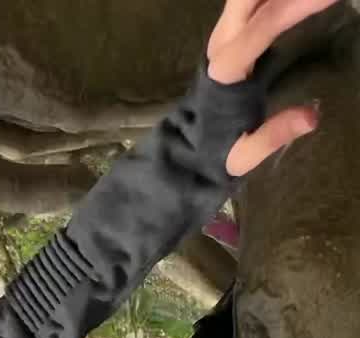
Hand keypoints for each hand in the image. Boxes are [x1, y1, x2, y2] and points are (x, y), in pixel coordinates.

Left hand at [207, 0, 340, 176]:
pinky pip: (253, 4)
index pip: (261, 29)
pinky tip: (297, 3)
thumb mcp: (243, 155)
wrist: (191, 144)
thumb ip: (274, 135)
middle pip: (248, 0)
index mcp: (224, 74)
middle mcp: (220, 46)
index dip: (294, 8)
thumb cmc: (220, 150)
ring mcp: (223, 36)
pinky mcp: (230, 33)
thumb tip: (312, 117)